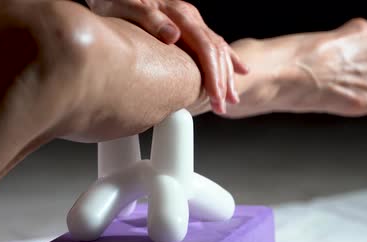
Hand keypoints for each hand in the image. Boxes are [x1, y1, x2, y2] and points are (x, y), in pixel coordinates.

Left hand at [85, 0, 248, 113]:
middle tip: (222, 106)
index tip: (215, 96)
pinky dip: (228, 60)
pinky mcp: (187, 28)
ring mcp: (190, 22)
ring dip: (226, 76)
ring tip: (231, 99)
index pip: (205, 47)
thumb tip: (173, 36)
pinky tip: (239, 71)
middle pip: (215, 52)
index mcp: (180, 14)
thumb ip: (150, 19)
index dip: (212, 74)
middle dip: (221, 81)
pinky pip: (213, 45)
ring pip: (218, 50)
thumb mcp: (127, 6)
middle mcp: (190, 17)